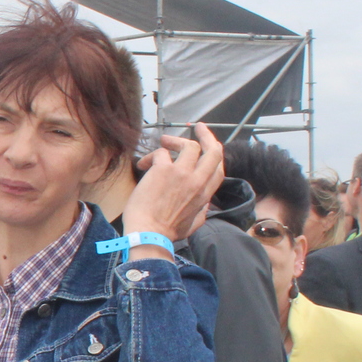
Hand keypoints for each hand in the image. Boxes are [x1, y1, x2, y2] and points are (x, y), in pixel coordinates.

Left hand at [124, 123, 224, 248]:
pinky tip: (143, 166)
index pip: (219, 167)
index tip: (209, 143)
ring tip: (163, 143)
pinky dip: (152, 156)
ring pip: (188, 146)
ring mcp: (182, 174)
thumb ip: (202, 210)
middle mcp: (198, 181)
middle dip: (206, 135)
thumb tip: (204, 202)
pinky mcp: (163, 170)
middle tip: (197, 127)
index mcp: (205, 194)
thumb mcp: (194, 223)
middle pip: (213, 150)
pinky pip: (161, 153)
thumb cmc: (167, 232)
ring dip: (175, 141)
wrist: (148, 234)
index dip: (214, 153)